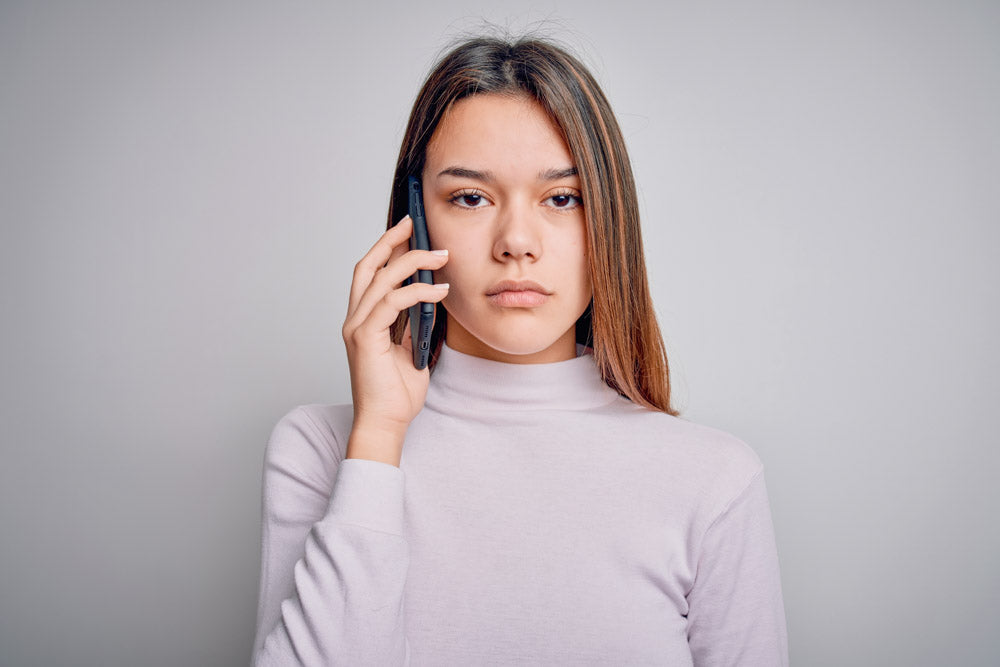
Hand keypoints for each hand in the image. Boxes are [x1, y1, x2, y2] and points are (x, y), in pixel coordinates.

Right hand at [341, 215, 448, 465]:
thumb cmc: (397, 394)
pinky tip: (440, 291)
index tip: (409, 230)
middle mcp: (355, 319)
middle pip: (367, 266)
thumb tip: (431, 301)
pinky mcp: (365, 337)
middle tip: (415, 223)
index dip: (386, 248)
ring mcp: (357, 327)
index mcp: (363, 320)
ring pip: (382, 278)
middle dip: (391, 240)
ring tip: (441, 256)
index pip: (371, 274)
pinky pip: (393, 302)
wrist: (387, 423)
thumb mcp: (412, 351)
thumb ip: (414, 325)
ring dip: (414, 262)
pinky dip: (418, 291)